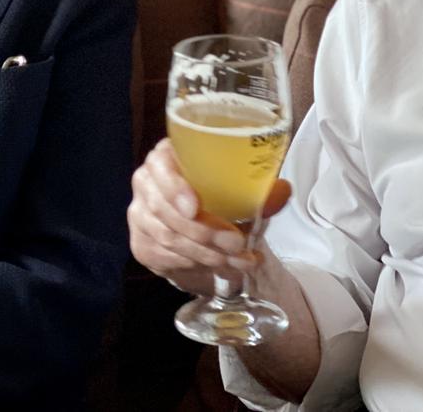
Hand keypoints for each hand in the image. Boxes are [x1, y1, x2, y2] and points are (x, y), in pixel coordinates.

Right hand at [129, 137, 290, 294]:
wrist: (199, 227)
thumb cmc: (218, 197)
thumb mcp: (239, 189)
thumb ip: (260, 191)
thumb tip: (283, 191)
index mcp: (167, 156)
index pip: (161, 166)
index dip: (174, 187)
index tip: (195, 207)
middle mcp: (146, 181)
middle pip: (164, 209)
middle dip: (203, 231)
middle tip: (236, 244)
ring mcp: (139, 213)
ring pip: (167, 237)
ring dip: (204, 253)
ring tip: (237, 260)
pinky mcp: (140, 243)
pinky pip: (164, 257)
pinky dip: (193, 264)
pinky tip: (217, 266)